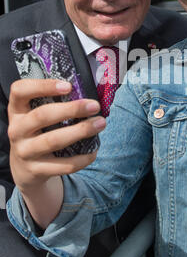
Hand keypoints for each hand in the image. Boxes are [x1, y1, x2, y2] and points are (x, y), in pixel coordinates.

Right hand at [8, 78, 104, 226]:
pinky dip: (82, 159)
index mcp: (17, 110)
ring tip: (100, 123)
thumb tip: (88, 96)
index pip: (20, 90)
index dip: (42, 86)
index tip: (68, 86)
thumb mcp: (35, 117)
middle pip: (42, 116)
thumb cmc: (37, 133)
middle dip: (71, 109)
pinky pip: (63, 165)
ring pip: (53, 140)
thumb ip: (52, 104)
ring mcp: (24, 151)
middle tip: (94, 106)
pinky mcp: (36, 170)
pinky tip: (93, 151)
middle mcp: (17, 130)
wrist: (24, 170)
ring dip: (80, 131)